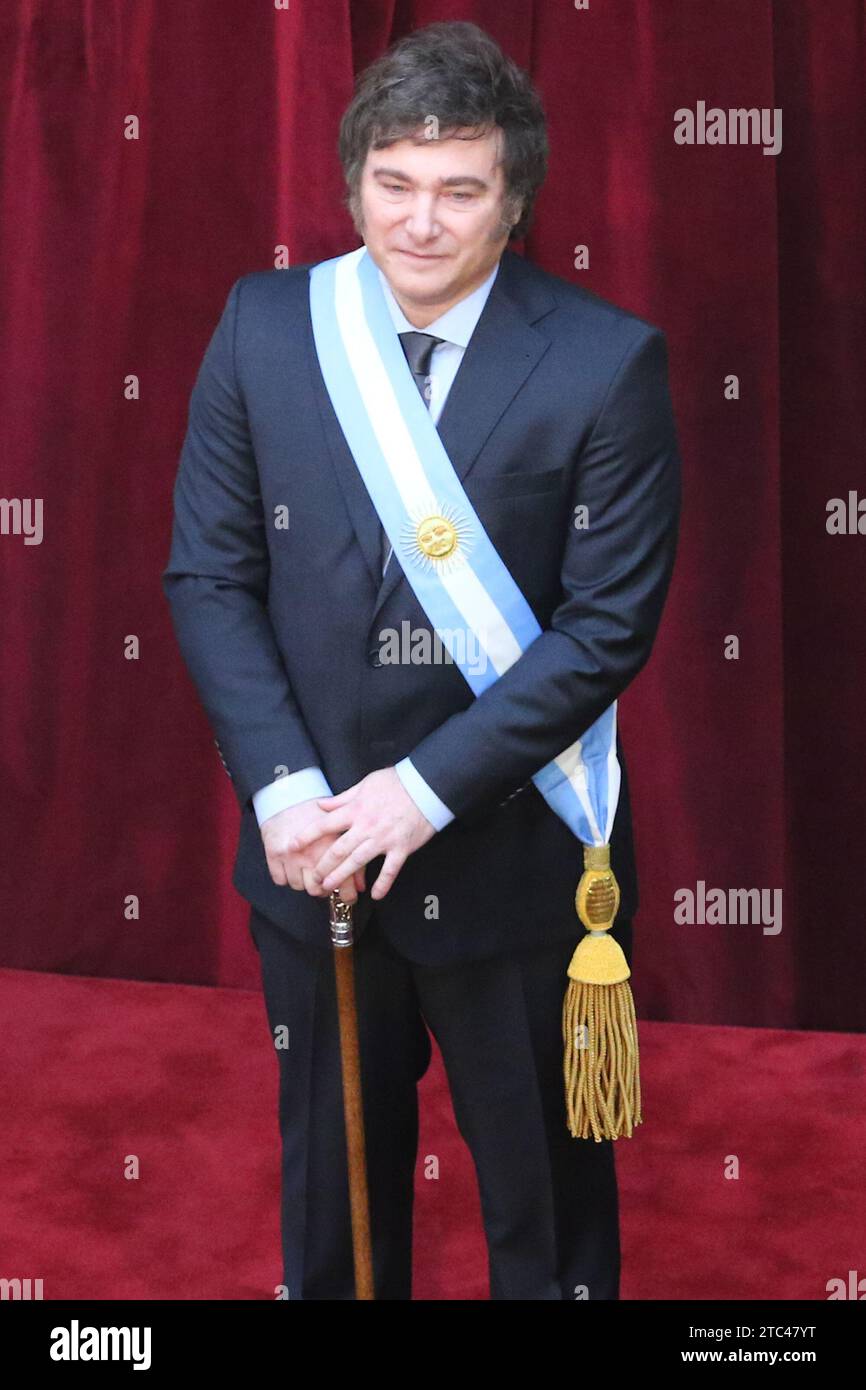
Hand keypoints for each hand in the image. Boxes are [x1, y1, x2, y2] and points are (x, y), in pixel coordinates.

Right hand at [260, 799, 365, 902]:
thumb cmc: (318, 812)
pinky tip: (292, 867)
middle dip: (323, 889)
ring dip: (303, 882)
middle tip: (325, 884)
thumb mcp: (341, 830)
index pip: (341, 880)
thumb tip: (361, 886)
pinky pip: (280, 880)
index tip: (349, 898)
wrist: (289, 794)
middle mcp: (311, 853)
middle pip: (316, 889)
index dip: (347, 894)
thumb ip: (354, 858)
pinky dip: (286, 877)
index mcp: (332, 845)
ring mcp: (291, 855)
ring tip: (308, 872)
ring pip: (298, 886)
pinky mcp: (274, 854)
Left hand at [288, 768, 435, 900]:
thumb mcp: (365, 784)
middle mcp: (366, 827)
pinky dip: (383, 883)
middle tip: (313, 878)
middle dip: (323, 866)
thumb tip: (321, 805)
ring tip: (330, 888)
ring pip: (358, 862)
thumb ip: (342, 798)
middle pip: (338, 850)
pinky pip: (390, 870)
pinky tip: (375, 895)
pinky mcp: (401, 848)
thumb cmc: (396, 783)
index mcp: (356, 810)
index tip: (292, 846)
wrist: (426, 786)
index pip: (325, 825)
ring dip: (342, 876)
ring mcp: (384, 839)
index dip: (306, 836)